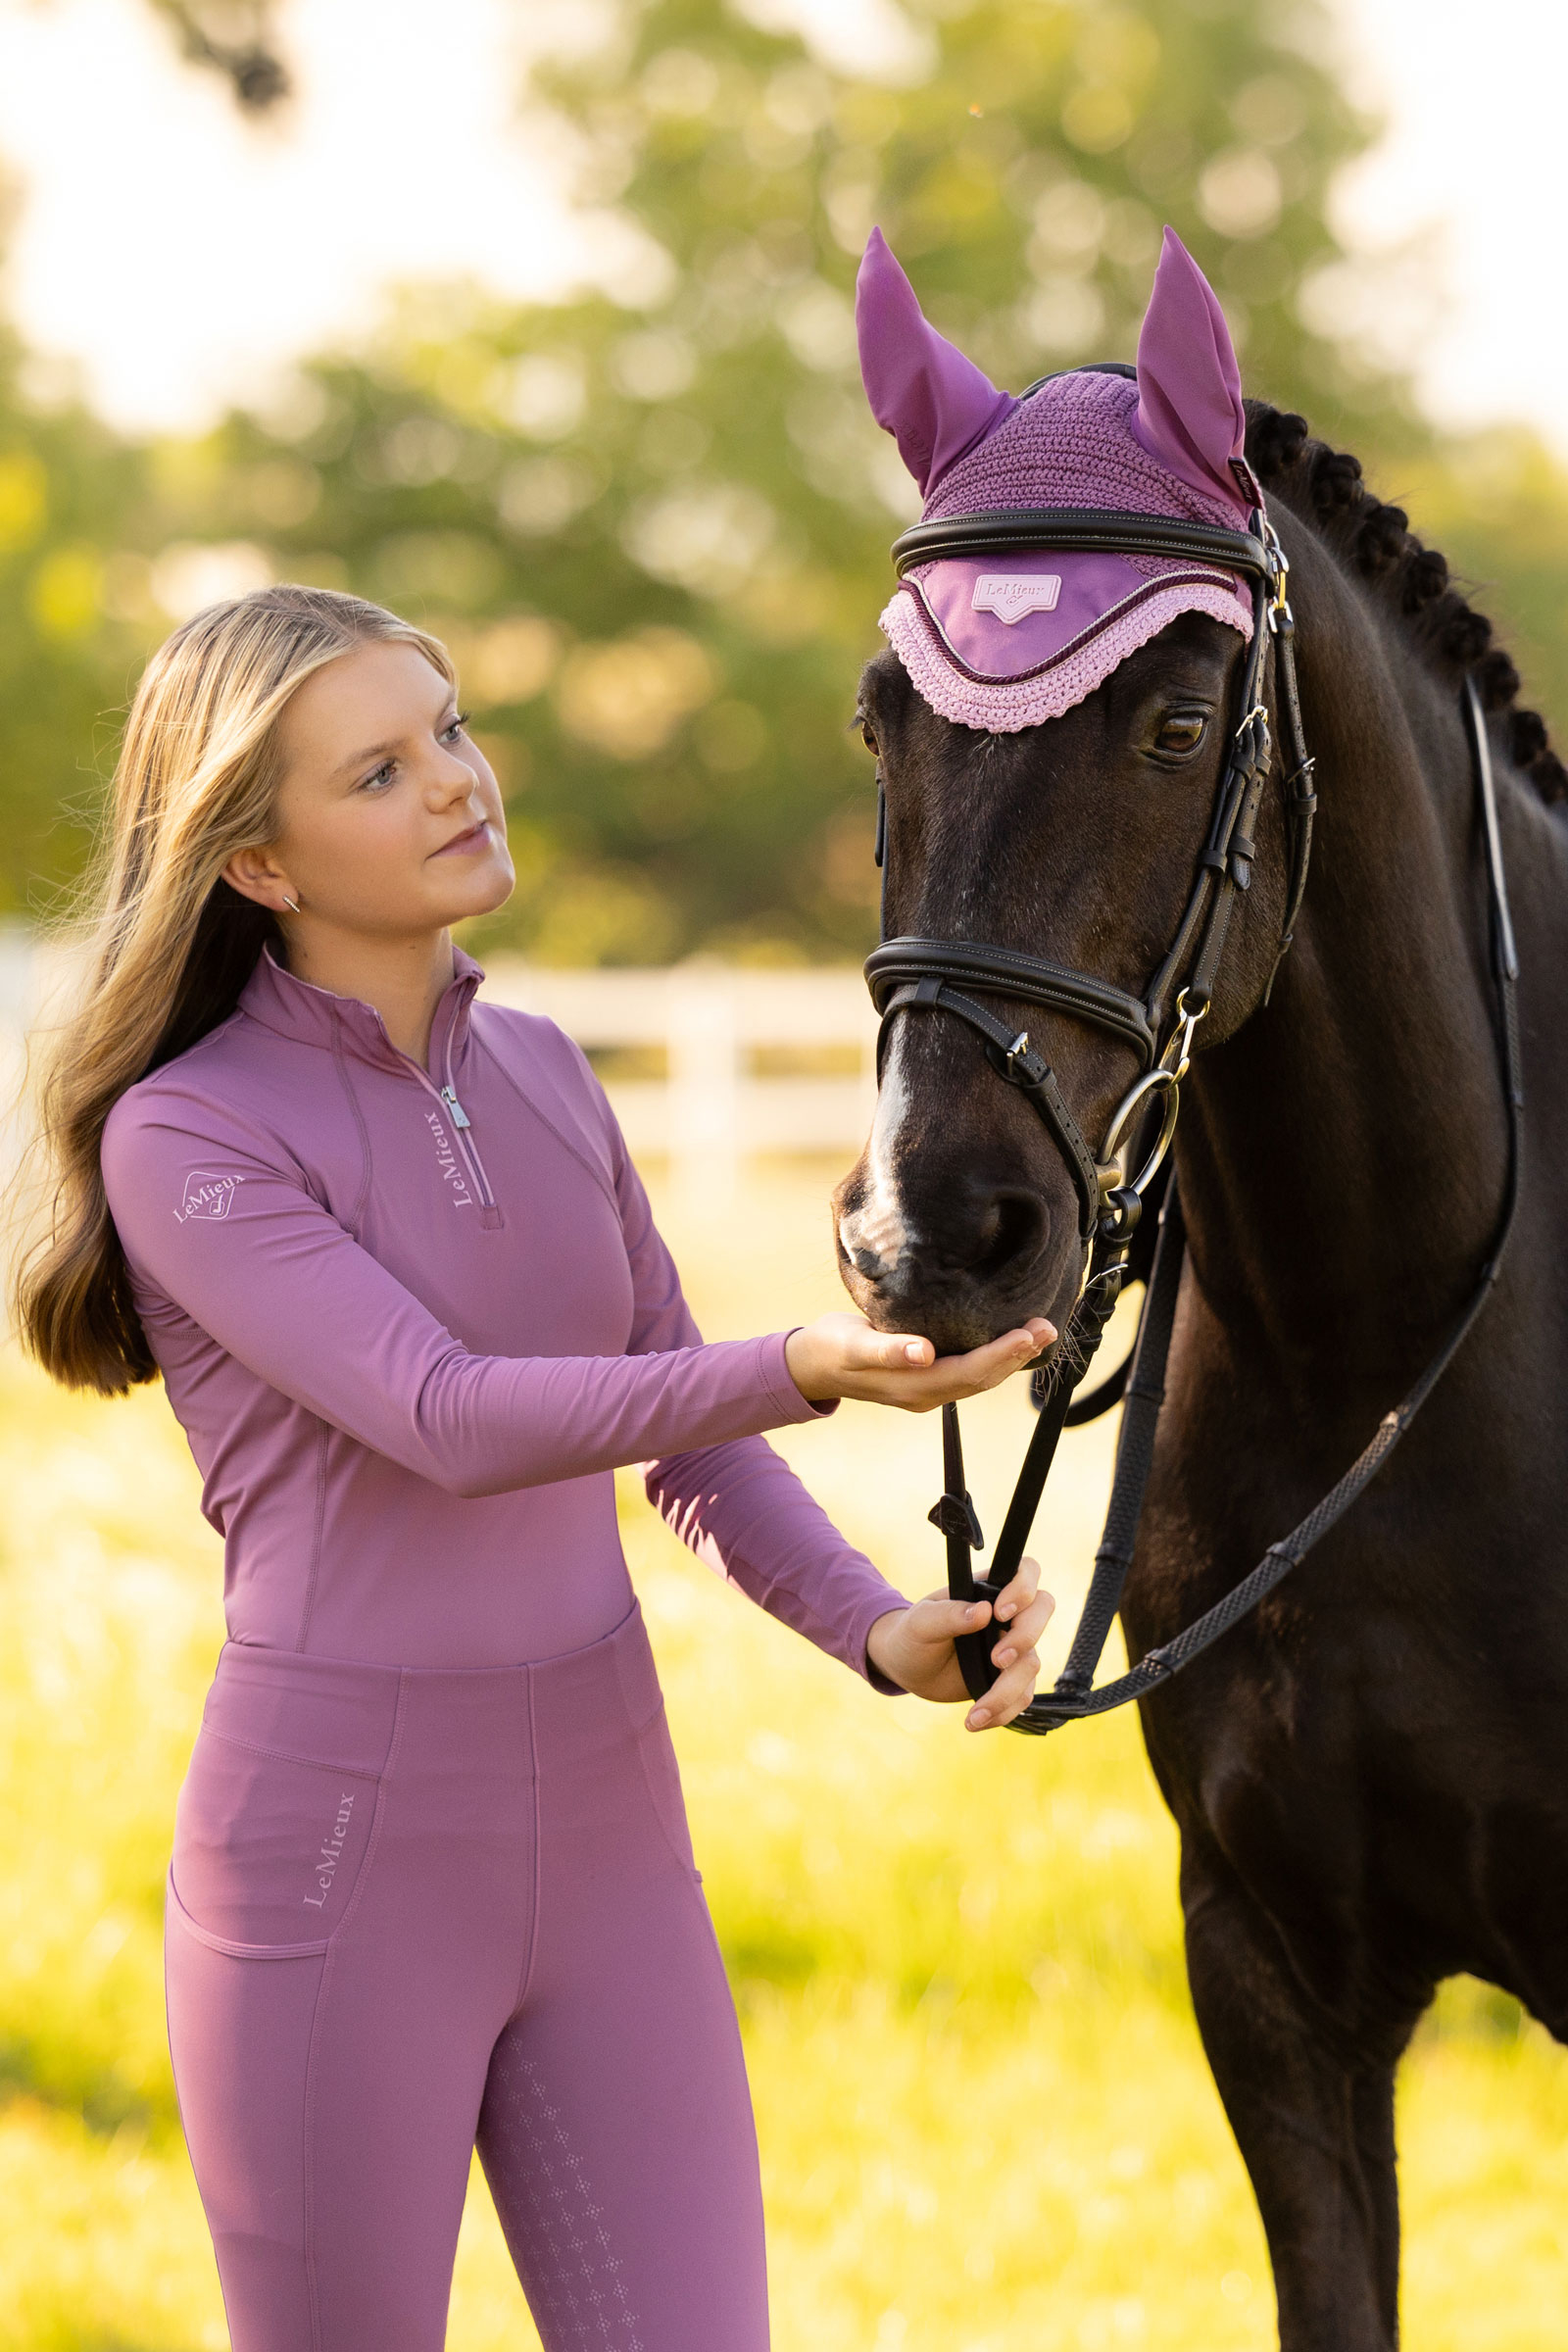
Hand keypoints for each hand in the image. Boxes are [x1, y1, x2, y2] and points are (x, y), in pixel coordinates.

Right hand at [784, 1311, 1054, 1410]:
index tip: (1029, 1333)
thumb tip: (926, 1353)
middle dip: (1017, 1354)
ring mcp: (927, 1389)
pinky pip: (969, 1371)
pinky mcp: (926, 1378)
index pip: (969, 1372)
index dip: (1002, 1354)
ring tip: (1039, 1332)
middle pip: (982, 1378)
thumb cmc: (831, 1348)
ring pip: (979, 1378)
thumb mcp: (854, 1345)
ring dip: (1011, 1356)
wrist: (812, 1364)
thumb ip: (889, 1349)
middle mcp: (926, 1393)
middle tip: (1049, 1326)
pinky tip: (1008, 1340)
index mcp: (913, 1387)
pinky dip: (993, 1356)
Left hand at [866, 1556, 1053, 1729]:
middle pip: (1043, 1611)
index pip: (1027, 1572)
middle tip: (996, 1659)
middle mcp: (1007, 1616)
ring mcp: (1013, 1647)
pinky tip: (976, 1720)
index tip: (999, 1612)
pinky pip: (1023, 1696)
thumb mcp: (920, 1622)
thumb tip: (983, 1611)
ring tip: (974, 1713)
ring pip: (1032, 1663)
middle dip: (1024, 1637)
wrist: (907, 1669)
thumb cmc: (912, 1634)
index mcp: (988, 1589)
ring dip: (1006, 1691)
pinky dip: (1003, 1712)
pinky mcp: (1011, 1679)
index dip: (1023, 1588)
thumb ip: (948, 1614)